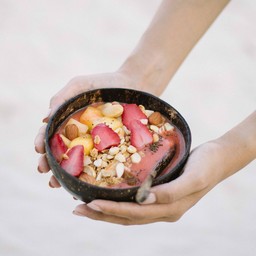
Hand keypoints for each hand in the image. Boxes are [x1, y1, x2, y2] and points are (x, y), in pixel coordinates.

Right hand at [34, 71, 139, 186]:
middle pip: (60, 152)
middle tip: (44, 172)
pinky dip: (89, 177)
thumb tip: (44, 118)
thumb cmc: (104, 83)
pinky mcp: (109, 150)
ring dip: (64, 175)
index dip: (42, 142)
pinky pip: (99, 165)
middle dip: (49, 163)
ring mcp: (94, 144)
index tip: (39, 149)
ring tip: (57, 185)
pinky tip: (82, 187)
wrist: (132, 86)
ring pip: (77, 163)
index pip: (50, 134)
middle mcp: (79, 136)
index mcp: (68, 121)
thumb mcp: (80, 85)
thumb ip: (62, 98)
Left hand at [72, 141, 223, 224]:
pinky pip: (134, 203)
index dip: (112, 211)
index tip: (91, 204)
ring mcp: (161, 205)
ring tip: (84, 206)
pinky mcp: (159, 194)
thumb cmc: (207, 165)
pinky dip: (117, 202)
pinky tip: (105, 195)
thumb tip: (144, 200)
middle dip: (101, 215)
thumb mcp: (193, 178)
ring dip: (105, 211)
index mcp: (170, 209)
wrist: (218, 159)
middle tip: (77, 209)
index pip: (135, 214)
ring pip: (128, 212)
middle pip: (127, 217)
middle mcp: (162, 211)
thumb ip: (171, 192)